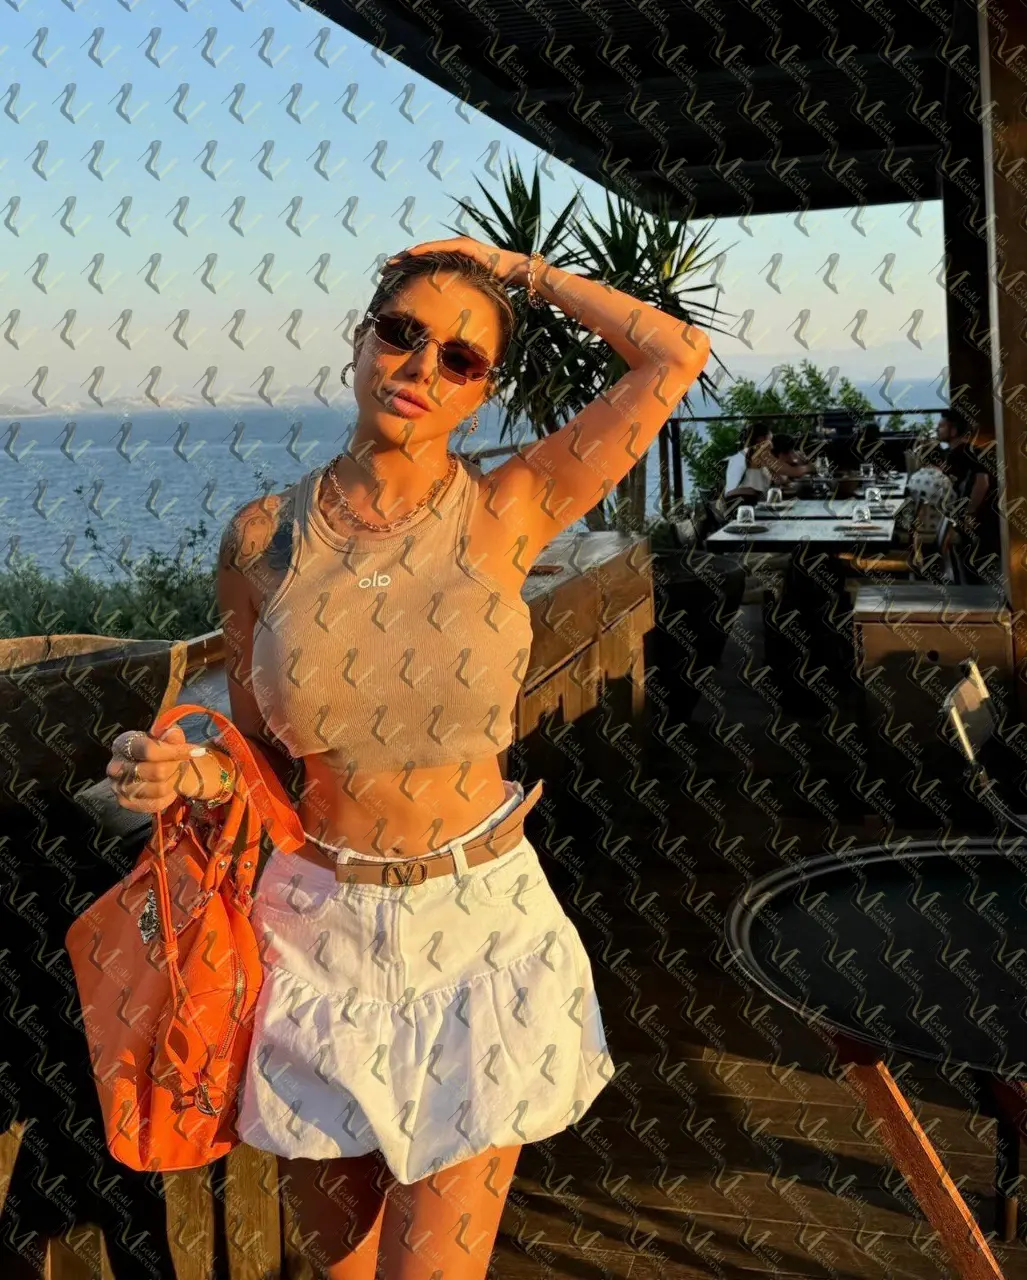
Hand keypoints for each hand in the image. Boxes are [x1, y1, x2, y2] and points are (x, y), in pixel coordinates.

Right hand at [106, 725, 208, 814]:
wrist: (151, 766)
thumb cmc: (158, 749)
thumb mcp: (165, 737)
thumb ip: (171, 735)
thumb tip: (173, 734)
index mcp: (123, 744)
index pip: (150, 750)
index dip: (175, 751)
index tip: (197, 751)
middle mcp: (115, 767)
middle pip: (158, 771)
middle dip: (176, 767)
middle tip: (180, 763)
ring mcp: (119, 787)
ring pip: (159, 789)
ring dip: (173, 782)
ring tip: (174, 774)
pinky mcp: (126, 803)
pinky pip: (156, 804)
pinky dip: (168, 796)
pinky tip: (168, 787)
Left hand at [387, 237, 529, 287]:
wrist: (513, 270)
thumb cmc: (495, 283)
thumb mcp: (471, 291)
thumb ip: (459, 296)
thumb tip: (449, 318)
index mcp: (451, 261)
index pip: (425, 263)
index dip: (407, 269)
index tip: (392, 276)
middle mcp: (451, 250)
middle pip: (421, 255)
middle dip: (401, 261)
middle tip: (384, 269)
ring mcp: (456, 245)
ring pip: (426, 250)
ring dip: (407, 255)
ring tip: (392, 262)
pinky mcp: (462, 245)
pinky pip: (438, 248)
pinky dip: (424, 251)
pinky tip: (410, 254)